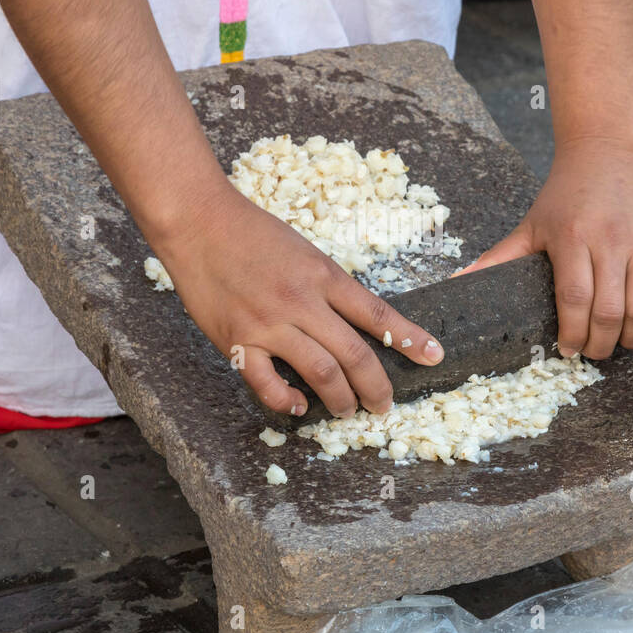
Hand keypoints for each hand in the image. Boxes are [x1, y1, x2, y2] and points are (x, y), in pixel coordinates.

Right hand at [151, 182, 444, 417]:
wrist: (199, 222)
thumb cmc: (251, 233)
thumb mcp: (304, 252)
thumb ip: (327, 287)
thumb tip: (353, 324)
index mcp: (323, 275)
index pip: (377, 314)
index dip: (409, 339)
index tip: (434, 357)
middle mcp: (302, 301)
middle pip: (355, 354)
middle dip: (377, 387)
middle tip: (384, 406)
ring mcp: (269, 323)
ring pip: (321, 373)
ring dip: (341, 400)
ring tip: (347, 410)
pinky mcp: (237, 340)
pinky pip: (267, 383)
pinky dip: (287, 401)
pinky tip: (298, 406)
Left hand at [455, 138, 632, 357]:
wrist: (607, 154)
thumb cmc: (563, 196)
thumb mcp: (530, 225)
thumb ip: (498, 258)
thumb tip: (458, 283)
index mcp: (573, 238)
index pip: (575, 298)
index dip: (572, 332)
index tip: (566, 349)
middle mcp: (613, 241)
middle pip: (610, 311)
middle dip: (598, 344)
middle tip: (589, 352)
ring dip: (630, 338)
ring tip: (615, 342)